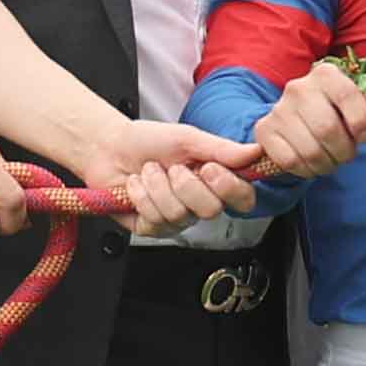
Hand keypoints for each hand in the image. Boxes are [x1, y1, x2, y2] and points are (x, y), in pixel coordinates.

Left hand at [75, 116, 258, 234]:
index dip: (228, 187)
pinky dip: (141, 195)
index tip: (209, 168)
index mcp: (216, 181)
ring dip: (158, 185)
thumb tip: (256, 151)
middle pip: (211, 210)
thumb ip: (222, 148)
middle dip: (186, 184)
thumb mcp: (188, 138)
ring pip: (179, 214)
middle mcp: (200, 204)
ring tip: (149, 172)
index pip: (243, 198)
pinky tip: (136, 186)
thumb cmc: (149, 141)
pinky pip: (154, 218)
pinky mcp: (152, 228)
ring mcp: (177, 219)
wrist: (109, 148)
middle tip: (172, 168)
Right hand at [250, 63, 365, 180]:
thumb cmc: (335, 113)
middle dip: (344, 151)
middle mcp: (299, 87)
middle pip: (328, 129)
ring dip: (326, 165)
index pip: (349, 98)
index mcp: (326, 74)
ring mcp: (279, 109)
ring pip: (310, 150)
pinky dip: (306, 170)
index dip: (362, 125)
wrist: (295, 117)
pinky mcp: (264, 130)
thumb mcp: (354, 103)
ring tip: (331, 161)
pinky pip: (289, 161)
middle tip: (347, 155)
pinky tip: (311, 164)